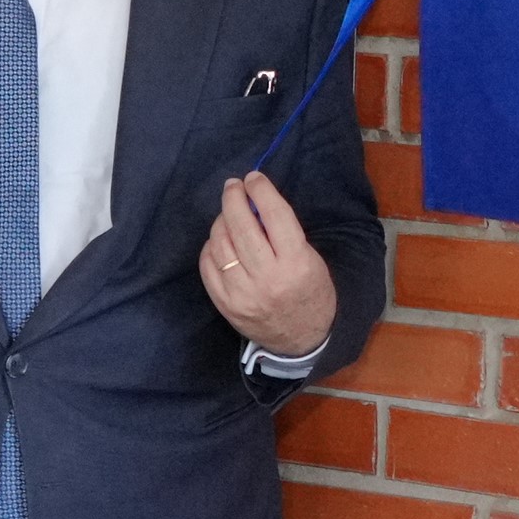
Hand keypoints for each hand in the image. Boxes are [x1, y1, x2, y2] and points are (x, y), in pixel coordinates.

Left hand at [199, 172, 336, 359]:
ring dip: (221, 220)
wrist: (302, 340)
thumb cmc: (310, 292)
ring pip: (220, 243)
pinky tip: (220, 239)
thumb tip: (254, 201)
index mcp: (296, 263)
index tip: (254, 177)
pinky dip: (211, 246)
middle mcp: (267, 278)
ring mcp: (242, 293)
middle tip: (234, 186)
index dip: (261, 190)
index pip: (274, 215)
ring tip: (229, 213)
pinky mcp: (225, 304)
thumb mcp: (310, 259)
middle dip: (234, 198)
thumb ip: (283, 232)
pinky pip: (208, 265)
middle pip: (241, 226)